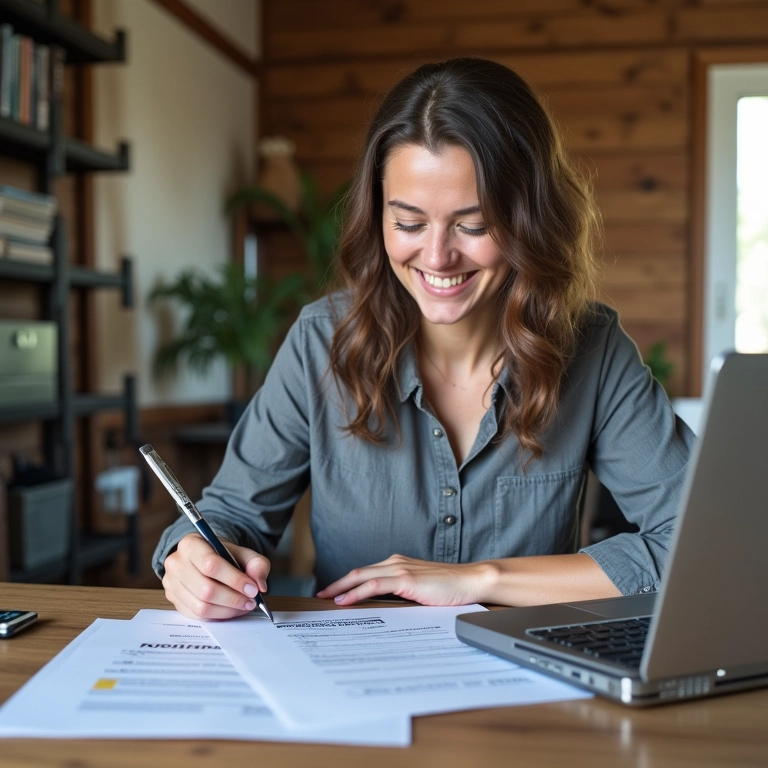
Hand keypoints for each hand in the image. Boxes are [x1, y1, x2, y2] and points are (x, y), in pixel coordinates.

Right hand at [162, 533, 270, 619]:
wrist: (206, 560)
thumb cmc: (224, 555)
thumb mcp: (244, 553)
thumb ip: (257, 564)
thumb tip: (260, 586)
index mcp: (191, 544)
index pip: (211, 564)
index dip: (234, 579)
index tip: (253, 589)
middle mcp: (176, 563)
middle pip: (206, 588)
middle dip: (233, 598)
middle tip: (252, 601)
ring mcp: (171, 583)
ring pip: (201, 606)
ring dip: (227, 610)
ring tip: (244, 606)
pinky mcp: (173, 600)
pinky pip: (196, 615)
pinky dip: (218, 615)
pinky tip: (231, 610)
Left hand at [316, 554, 494, 606]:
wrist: (471, 581)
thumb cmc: (450, 588)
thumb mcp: (420, 590)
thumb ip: (402, 593)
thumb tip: (385, 607)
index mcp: (398, 564)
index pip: (366, 573)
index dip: (347, 582)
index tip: (333, 592)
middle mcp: (396, 562)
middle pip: (358, 572)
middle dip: (337, 583)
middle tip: (321, 595)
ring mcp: (400, 569)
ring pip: (362, 576)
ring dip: (341, 587)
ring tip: (327, 598)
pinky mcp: (406, 579)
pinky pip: (374, 585)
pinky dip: (356, 592)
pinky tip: (345, 600)